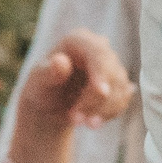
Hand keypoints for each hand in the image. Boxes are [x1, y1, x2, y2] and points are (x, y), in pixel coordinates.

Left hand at [15, 29, 134, 133]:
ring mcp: (112, 67)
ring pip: (119, 89)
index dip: (102, 72)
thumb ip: (48, 72)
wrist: (51, 105)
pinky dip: (108, 114)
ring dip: (101, 110)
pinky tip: (91, 121)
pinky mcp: (119, 85)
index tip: (102, 93)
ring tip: (78, 122)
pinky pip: (122, 100)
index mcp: (80, 40)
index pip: (98, 53)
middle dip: (96, 100)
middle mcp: (100, 49)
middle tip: (75, 120)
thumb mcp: (38, 81)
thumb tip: (61, 62)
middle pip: (111, 73)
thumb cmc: (42, 88)